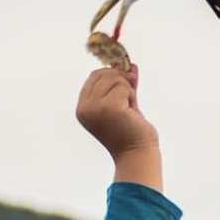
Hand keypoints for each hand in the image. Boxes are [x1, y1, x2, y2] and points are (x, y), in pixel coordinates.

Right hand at [76, 66, 162, 190]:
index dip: (111, 73)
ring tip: (129, 109)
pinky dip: (132, 96)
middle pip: (103, 74)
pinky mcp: (110, 107)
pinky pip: (124, 87)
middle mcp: (85, 108)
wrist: (136, 153)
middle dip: (121, 80)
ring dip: (128, 90)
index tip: (126, 80)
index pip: (94, 76)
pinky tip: (132, 112)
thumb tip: (131, 65)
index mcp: (83, 108)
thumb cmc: (130, 132)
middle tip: (130, 98)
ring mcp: (96, 107)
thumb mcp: (124, 103)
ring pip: (115, 78)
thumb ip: (125, 85)